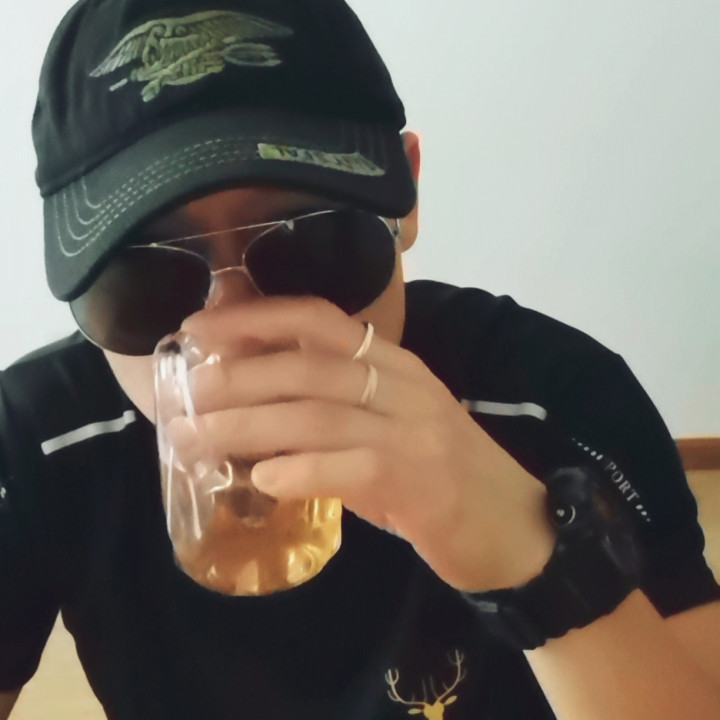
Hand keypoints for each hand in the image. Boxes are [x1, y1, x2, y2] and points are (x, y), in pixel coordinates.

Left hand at [181, 296, 553, 590]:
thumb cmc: (441, 474)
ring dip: (247, 427)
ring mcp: (415, 430)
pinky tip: (261, 479)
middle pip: (307, 367)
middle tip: (182, 397)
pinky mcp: (422, 480)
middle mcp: (404, 385)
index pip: (318, 320)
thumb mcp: (386, 426)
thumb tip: (251, 414)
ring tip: (194, 441)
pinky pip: (352, 467)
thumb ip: (332, 413)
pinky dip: (301, 470)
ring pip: (318, 415)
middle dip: (235, 379)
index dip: (255, 318)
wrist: (515, 525)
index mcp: (393, 364)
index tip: (198, 330)